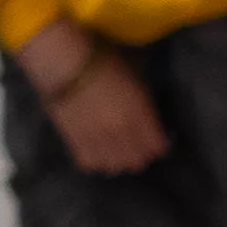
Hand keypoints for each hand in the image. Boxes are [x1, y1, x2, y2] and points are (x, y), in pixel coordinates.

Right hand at [26, 32, 168, 174]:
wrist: (64, 63)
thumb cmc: (104, 60)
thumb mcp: (137, 73)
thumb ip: (145, 98)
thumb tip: (148, 108)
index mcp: (139, 114)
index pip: (158, 146)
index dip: (162, 143)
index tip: (160, 137)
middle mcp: (120, 132)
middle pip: (138, 161)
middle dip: (141, 153)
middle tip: (139, 143)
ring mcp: (97, 139)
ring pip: (115, 166)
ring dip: (119, 159)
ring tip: (117, 149)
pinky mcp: (74, 142)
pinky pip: (91, 164)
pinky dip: (96, 160)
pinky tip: (97, 149)